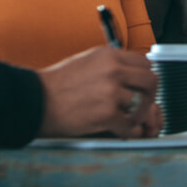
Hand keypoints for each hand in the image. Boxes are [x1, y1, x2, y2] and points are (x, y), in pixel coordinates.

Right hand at [36, 46, 159, 138]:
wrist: (35, 101)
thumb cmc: (57, 84)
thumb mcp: (86, 61)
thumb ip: (110, 64)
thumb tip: (130, 71)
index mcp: (109, 55)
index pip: (145, 63)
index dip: (144, 77)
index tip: (140, 87)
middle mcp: (113, 70)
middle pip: (151, 80)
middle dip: (150, 95)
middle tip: (142, 105)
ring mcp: (111, 92)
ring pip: (142, 104)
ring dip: (138, 115)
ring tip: (128, 119)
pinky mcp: (106, 113)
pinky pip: (130, 125)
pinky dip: (127, 131)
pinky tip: (120, 130)